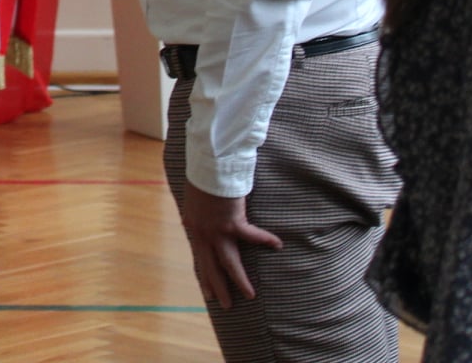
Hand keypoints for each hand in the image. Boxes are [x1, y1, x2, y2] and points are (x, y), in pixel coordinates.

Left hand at [180, 181, 282, 308]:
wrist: (205, 166)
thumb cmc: (200, 178)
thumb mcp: (194, 200)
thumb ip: (200, 214)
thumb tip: (204, 217)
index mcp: (193, 228)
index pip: (199, 259)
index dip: (204, 276)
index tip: (208, 292)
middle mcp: (202, 233)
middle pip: (211, 267)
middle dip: (218, 287)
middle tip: (225, 305)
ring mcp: (216, 230)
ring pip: (229, 263)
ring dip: (240, 280)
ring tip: (250, 295)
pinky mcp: (232, 222)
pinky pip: (252, 236)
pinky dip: (266, 240)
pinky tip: (277, 245)